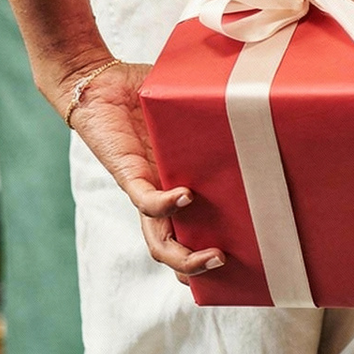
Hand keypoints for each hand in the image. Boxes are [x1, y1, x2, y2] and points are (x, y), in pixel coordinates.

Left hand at [60, 58, 224, 283]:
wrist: (97, 83)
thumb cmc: (143, 98)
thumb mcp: (188, 114)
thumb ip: (216, 114)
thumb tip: (257, 103)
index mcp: (174, 188)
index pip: (188, 235)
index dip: (205, 258)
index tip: (241, 265)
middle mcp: (159, 195)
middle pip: (172, 250)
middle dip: (197, 269)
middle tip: (227, 266)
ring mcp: (143, 187)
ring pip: (158, 239)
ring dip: (185, 256)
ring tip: (216, 255)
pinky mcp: (126, 172)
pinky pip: (145, 201)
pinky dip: (166, 205)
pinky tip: (187, 197)